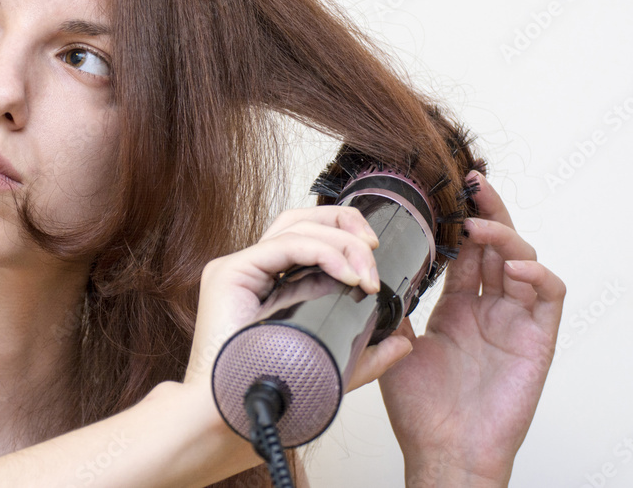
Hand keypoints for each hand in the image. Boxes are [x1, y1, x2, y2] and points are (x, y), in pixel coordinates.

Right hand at [184, 205, 404, 389]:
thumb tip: (402, 342)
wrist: (231, 413)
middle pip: (300, 220)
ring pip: (295, 226)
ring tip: (365, 273)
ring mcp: (239, 269)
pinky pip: (283, 245)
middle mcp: (253, 270)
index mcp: (270, 283)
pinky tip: (346, 274)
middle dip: (344, 223)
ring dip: (340, 242)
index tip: (373, 254)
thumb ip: (367, 355)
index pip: (306, 237)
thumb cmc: (268, 391)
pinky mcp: (230, 272)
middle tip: (373, 251)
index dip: (342, 232)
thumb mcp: (333, 367)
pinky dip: (322, 252)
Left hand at [378, 171, 564, 485]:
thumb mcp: (394, 345)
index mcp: (456, 308)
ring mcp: (514, 322)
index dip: (459, 220)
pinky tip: (513, 267)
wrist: (443, 450)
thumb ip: (393, 305)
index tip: (447, 191)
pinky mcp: (537, 340)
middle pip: (497, 245)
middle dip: (487, 210)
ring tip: (477, 227)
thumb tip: (369, 267)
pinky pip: (548, 296)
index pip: (464, 251)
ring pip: (523, 260)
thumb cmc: (420, 409)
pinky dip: (537, 274)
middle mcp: (487, 309)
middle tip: (472, 183)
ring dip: (504, 236)